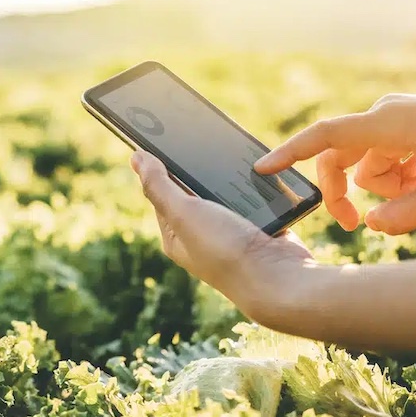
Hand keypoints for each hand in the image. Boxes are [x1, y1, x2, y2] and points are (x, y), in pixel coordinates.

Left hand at [130, 149, 312, 317]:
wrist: (280, 279)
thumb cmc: (226, 250)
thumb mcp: (183, 212)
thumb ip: (159, 185)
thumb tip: (135, 158)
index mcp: (176, 236)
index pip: (162, 194)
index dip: (162, 167)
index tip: (165, 137)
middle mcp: (200, 237)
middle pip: (194, 191)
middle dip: (198, 168)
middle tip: (199, 138)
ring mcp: (231, 233)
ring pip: (225, 193)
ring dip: (228, 177)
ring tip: (227, 151)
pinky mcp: (258, 229)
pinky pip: (252, 199)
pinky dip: (253, 186)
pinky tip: (256, 169)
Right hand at [254, 93, 415, 234]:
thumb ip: (403, 217)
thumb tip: (371, 224)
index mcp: (389, 123)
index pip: (326, 137)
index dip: (290, 154)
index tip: (262, 169)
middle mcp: (386, 115)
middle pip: (341, 159)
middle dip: (347, 193)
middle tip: (356, 226)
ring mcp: (397, 119)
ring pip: (367, 165)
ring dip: (388, 188)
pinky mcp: (408, 126)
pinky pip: (387, 159)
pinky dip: (402, 179)